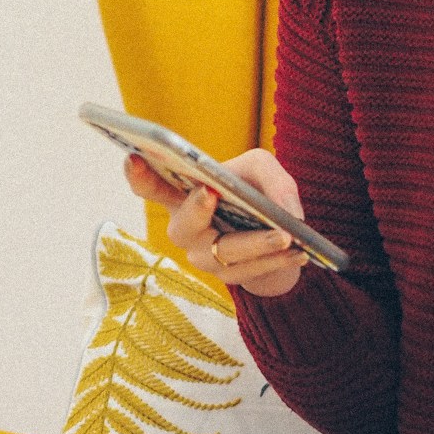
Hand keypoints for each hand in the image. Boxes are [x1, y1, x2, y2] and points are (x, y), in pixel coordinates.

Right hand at [122, 150, 307, 296]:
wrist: (273, 235)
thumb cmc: (254, 192)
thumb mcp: (261, 169)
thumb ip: (271, 177)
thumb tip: (284, 211)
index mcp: (181, 193)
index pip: (150, 186)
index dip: (137, 174)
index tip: (133, 157)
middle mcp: (184, 228)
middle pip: (182, 225)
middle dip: (195, 210)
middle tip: (210, 194)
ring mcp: (202, 256)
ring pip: (224, 252)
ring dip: (255, 243)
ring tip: (285, 236)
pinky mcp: (227, 276)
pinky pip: (250, 271)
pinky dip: (276, 260)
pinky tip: (300, 252)